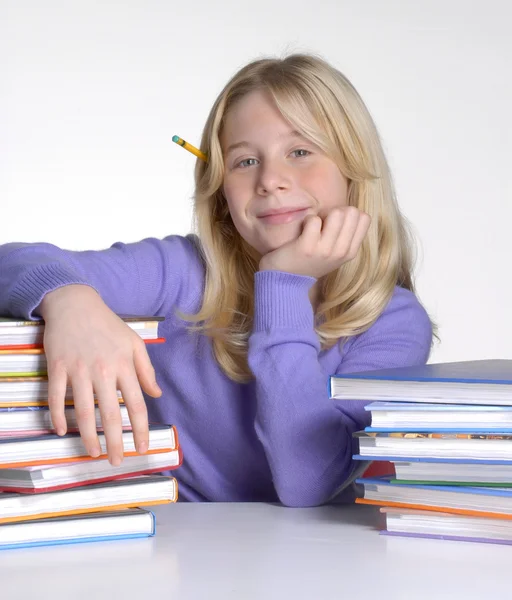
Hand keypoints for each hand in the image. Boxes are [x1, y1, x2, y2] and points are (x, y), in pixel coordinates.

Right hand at [39, 285, 161, 465]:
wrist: (75, 303)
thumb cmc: (108, 325)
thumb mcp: (134, 343)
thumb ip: (146, 370)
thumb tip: (157, 394)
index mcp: (124, 365)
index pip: (136, 404)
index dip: (141, 429)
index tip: (142, 448)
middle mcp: (103, 371)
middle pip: (111, 413)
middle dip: (116, 441)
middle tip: (117, 462)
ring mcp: (78, 370)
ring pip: (84, 410)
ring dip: (89, 436)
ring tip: (94, 453)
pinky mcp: (57, 367)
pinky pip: (56, 397)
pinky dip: (58, 416)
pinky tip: (61, 431)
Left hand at [258, 206, 370, 278]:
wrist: (286, 282)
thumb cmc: (310, 261)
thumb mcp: (335, 254)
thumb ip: (346, 236)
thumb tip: (351, 211)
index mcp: (350, 252)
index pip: (365, 218)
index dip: (348, 214)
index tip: (336, 223)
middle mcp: (341, 252)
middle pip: (352, 212)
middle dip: (336, 211)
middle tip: (323, 224)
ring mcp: (325, 250)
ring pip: (337, 213)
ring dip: (322, 215)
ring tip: (314, 227)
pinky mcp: (307, 247)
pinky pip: (314, 220)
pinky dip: (307, 220)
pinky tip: (303, 231)